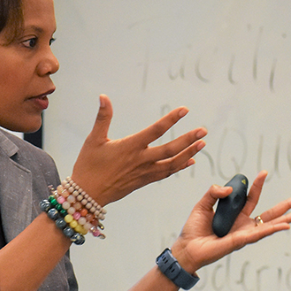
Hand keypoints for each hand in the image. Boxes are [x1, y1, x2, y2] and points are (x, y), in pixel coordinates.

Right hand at [71, 95, 205, 205]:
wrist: (87, 194)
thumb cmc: (88, 165)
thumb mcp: (93, 139)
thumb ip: (103, 117)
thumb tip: (104, 96)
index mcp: (130, 146)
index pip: (155, 130)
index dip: (171, 119)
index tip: (185, 110)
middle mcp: (141, 160)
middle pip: (170, 149)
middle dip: (188, 140)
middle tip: (203, 131)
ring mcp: (144, 173)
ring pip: (172, 164)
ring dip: (189, 153)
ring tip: (202, 144)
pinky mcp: (144, 181)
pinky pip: (167, 173)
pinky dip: (180, 167)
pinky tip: (190, 160)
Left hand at [170, 171, 290, 273]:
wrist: (186, 248)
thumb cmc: (194, 230)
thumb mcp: (203, 205)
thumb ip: (214, 193)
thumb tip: (230, 188)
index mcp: (236, 215)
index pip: (252, 198)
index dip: (258, 185)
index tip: (264, 172)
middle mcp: (244, 225)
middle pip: (269, 213)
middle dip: (285, 206)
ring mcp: (244, 234)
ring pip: (269, 225)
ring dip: (286, 219)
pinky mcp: (240, 241)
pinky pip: (259, 233)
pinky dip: (273, 229)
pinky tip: (285, 225)